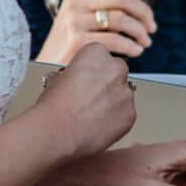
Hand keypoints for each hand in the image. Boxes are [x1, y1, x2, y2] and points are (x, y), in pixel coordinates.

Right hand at [33, 42, 134, 158]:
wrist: (56, 132)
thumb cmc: (54, 106)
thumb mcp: (56, 79)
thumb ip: (72, 75)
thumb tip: (71, 80)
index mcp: (97, 53)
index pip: (101, 57)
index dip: (92, 71)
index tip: (86, 79)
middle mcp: (116, 69)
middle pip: (117, 72)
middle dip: (107, 83)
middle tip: (91, 98)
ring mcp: (126, 92)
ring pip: (123, 95)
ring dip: (112, 102)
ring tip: (92, 115)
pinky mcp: (131, 114)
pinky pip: (126, 114)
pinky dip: (116, 120)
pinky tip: (99, 126)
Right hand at [39, 0, 159, 61]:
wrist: (42, 70)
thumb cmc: (69, 48)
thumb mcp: (79, 20)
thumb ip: (102, 9)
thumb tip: (140, 7)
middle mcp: (75, 4)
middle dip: (144, 11)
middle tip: (152, 27)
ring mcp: (74, 22)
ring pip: (121, 18)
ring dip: (139, 31)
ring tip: (145, 42)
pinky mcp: (76, 41)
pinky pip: (114, 39)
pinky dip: (130, 45)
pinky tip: (136, 51)